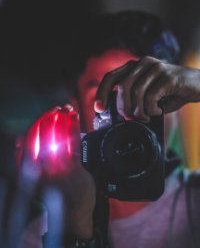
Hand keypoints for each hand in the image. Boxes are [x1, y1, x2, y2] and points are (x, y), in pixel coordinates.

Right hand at [22, 105, 95, 239]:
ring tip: (67, 108)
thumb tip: (19, 140)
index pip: (29, 140)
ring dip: (63, 118)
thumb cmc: (53, 194)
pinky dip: (74, 126)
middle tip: (57, 108)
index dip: (37, 123)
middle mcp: (43, 168)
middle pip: (44, 134)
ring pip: (59, 135)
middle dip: (50, 116)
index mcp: (31, 169)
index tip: (43, 114)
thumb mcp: (33, 180)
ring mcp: (59, 168)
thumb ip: (24, 161)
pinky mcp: (74, 169)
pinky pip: (73, 142)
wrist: (73, 215)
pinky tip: (75, 117)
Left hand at [94, 56, 199, 121]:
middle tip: (130, 118)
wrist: (198, 85)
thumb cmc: (171, 92)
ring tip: (145, 116)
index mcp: (135, 66)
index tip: (99, 108)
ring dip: (138, 110)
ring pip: (136, 91)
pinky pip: (151, 96)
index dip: (102, 93)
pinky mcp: (168, 75)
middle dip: (123, 106)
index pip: (111, 77)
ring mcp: (156, 67)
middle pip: (122, 85)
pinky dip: (151, 109)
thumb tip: (120, 114)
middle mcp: (143, 63)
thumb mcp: (149, 95)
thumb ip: (135, 99)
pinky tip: (158, 111)